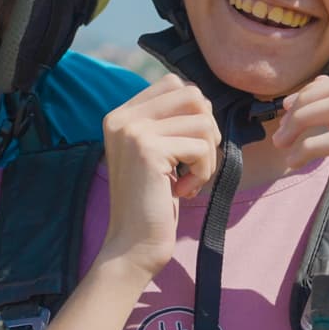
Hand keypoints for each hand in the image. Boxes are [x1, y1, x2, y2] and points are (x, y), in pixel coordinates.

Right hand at [99, 76, 218, 279]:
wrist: (133, 245)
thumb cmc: (152, 203)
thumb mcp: (157, 154)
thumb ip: (169, 123)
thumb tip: (203, 101)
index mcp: (121, 115)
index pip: (173, 84)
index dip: (194, 113)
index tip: (186, 148)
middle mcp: (122, 118)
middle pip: (192, 94)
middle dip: (206, 129)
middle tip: (194, 161)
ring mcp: (133, 131)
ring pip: (202, 120)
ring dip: (207, 154)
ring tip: (189, 178)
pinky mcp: (149, 149)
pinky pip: (201, 147)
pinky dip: (203, 172)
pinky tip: (183, 191)